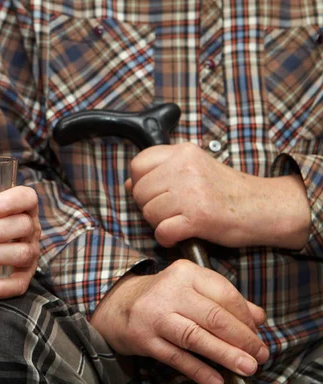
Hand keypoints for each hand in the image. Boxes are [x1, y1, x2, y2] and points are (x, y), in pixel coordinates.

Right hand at [90, 260, 268, 383]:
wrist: (117, 305)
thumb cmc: (161, 297)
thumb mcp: (191, 288)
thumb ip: (224, 299)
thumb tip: (258, 317)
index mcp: (185, 273)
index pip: (225, 294)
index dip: (246, 318)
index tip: (257, 335)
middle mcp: (169, 291)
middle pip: (213, 317)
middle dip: (242, 339)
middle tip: (260, 354)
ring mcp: (155, 315)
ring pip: (196, 337)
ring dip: (225, 355)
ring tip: (247, 367)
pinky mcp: (144, 338)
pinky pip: (176, 357)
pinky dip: (199, 370)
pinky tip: (217, 380)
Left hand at [125, 142, 309, 248]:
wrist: (263, 207)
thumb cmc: (226, 191)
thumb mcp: (194, 168)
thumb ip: (162, 172)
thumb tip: (128, 184)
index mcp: (183, 152)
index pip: (138, 165)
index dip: (140, 182)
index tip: (155, 192)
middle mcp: (185, 168)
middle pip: (139, 192)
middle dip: (149, 206)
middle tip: (171, 210)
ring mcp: (191, 192)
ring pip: (149, 213)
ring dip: (160, 223)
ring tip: (180, 220)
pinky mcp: (198, 217)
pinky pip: (162, 232)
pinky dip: (168, 238)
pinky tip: (181, 234)